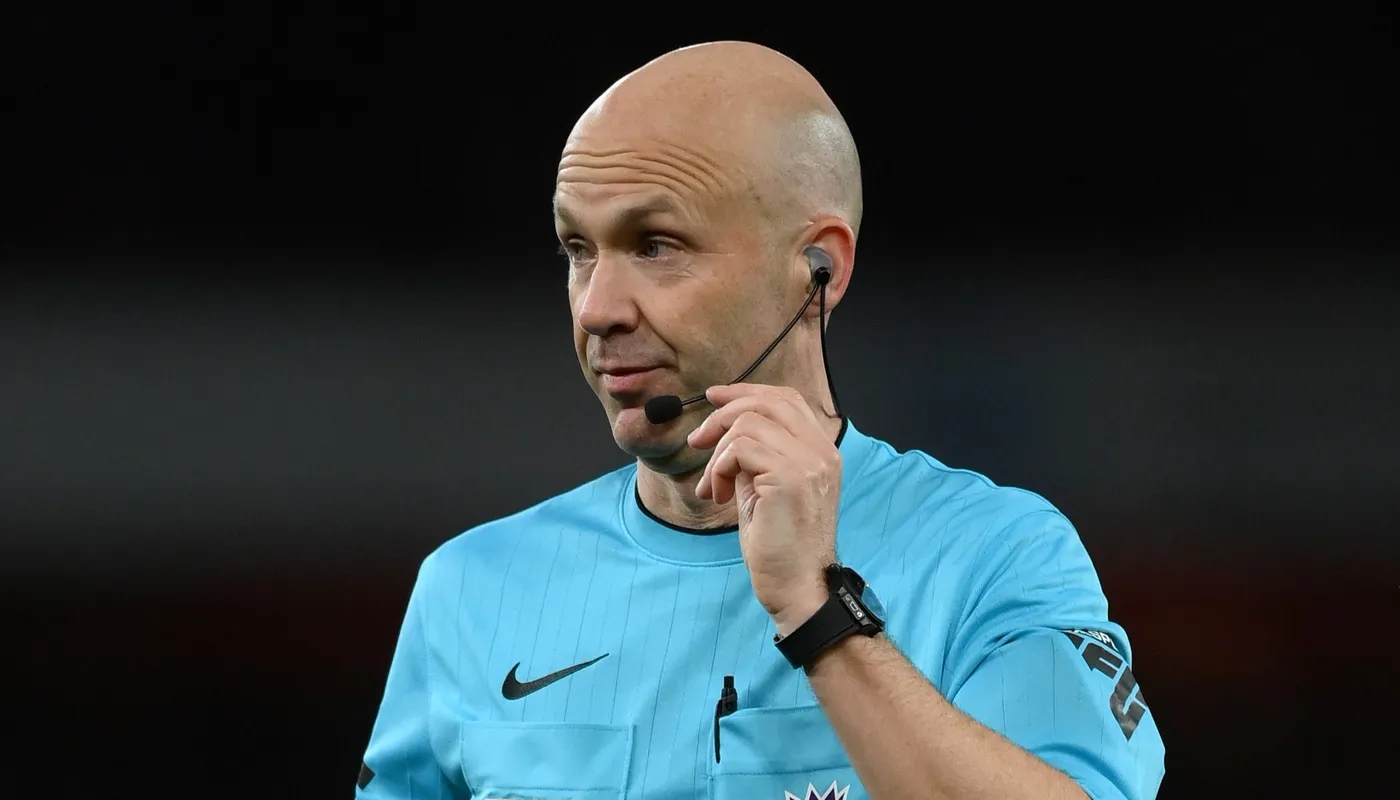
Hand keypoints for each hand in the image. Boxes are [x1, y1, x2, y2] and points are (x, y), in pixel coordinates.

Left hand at [688, 383, 839, 633]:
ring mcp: (809, 463)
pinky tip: (719, 495)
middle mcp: (822, 452)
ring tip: (713, 485)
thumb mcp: (765, 491)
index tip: (713, 398)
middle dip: (723, 413)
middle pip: (768, 401)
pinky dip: (719, 467)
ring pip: (748, 423)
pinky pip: (740, 449)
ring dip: (718, 453)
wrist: (798, 588)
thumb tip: (723, 432)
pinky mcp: (789, 478)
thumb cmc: (780, 547)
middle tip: (697, 441)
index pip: (786, 399)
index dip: (747, 392)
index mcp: (822, 452)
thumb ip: (755, 458)